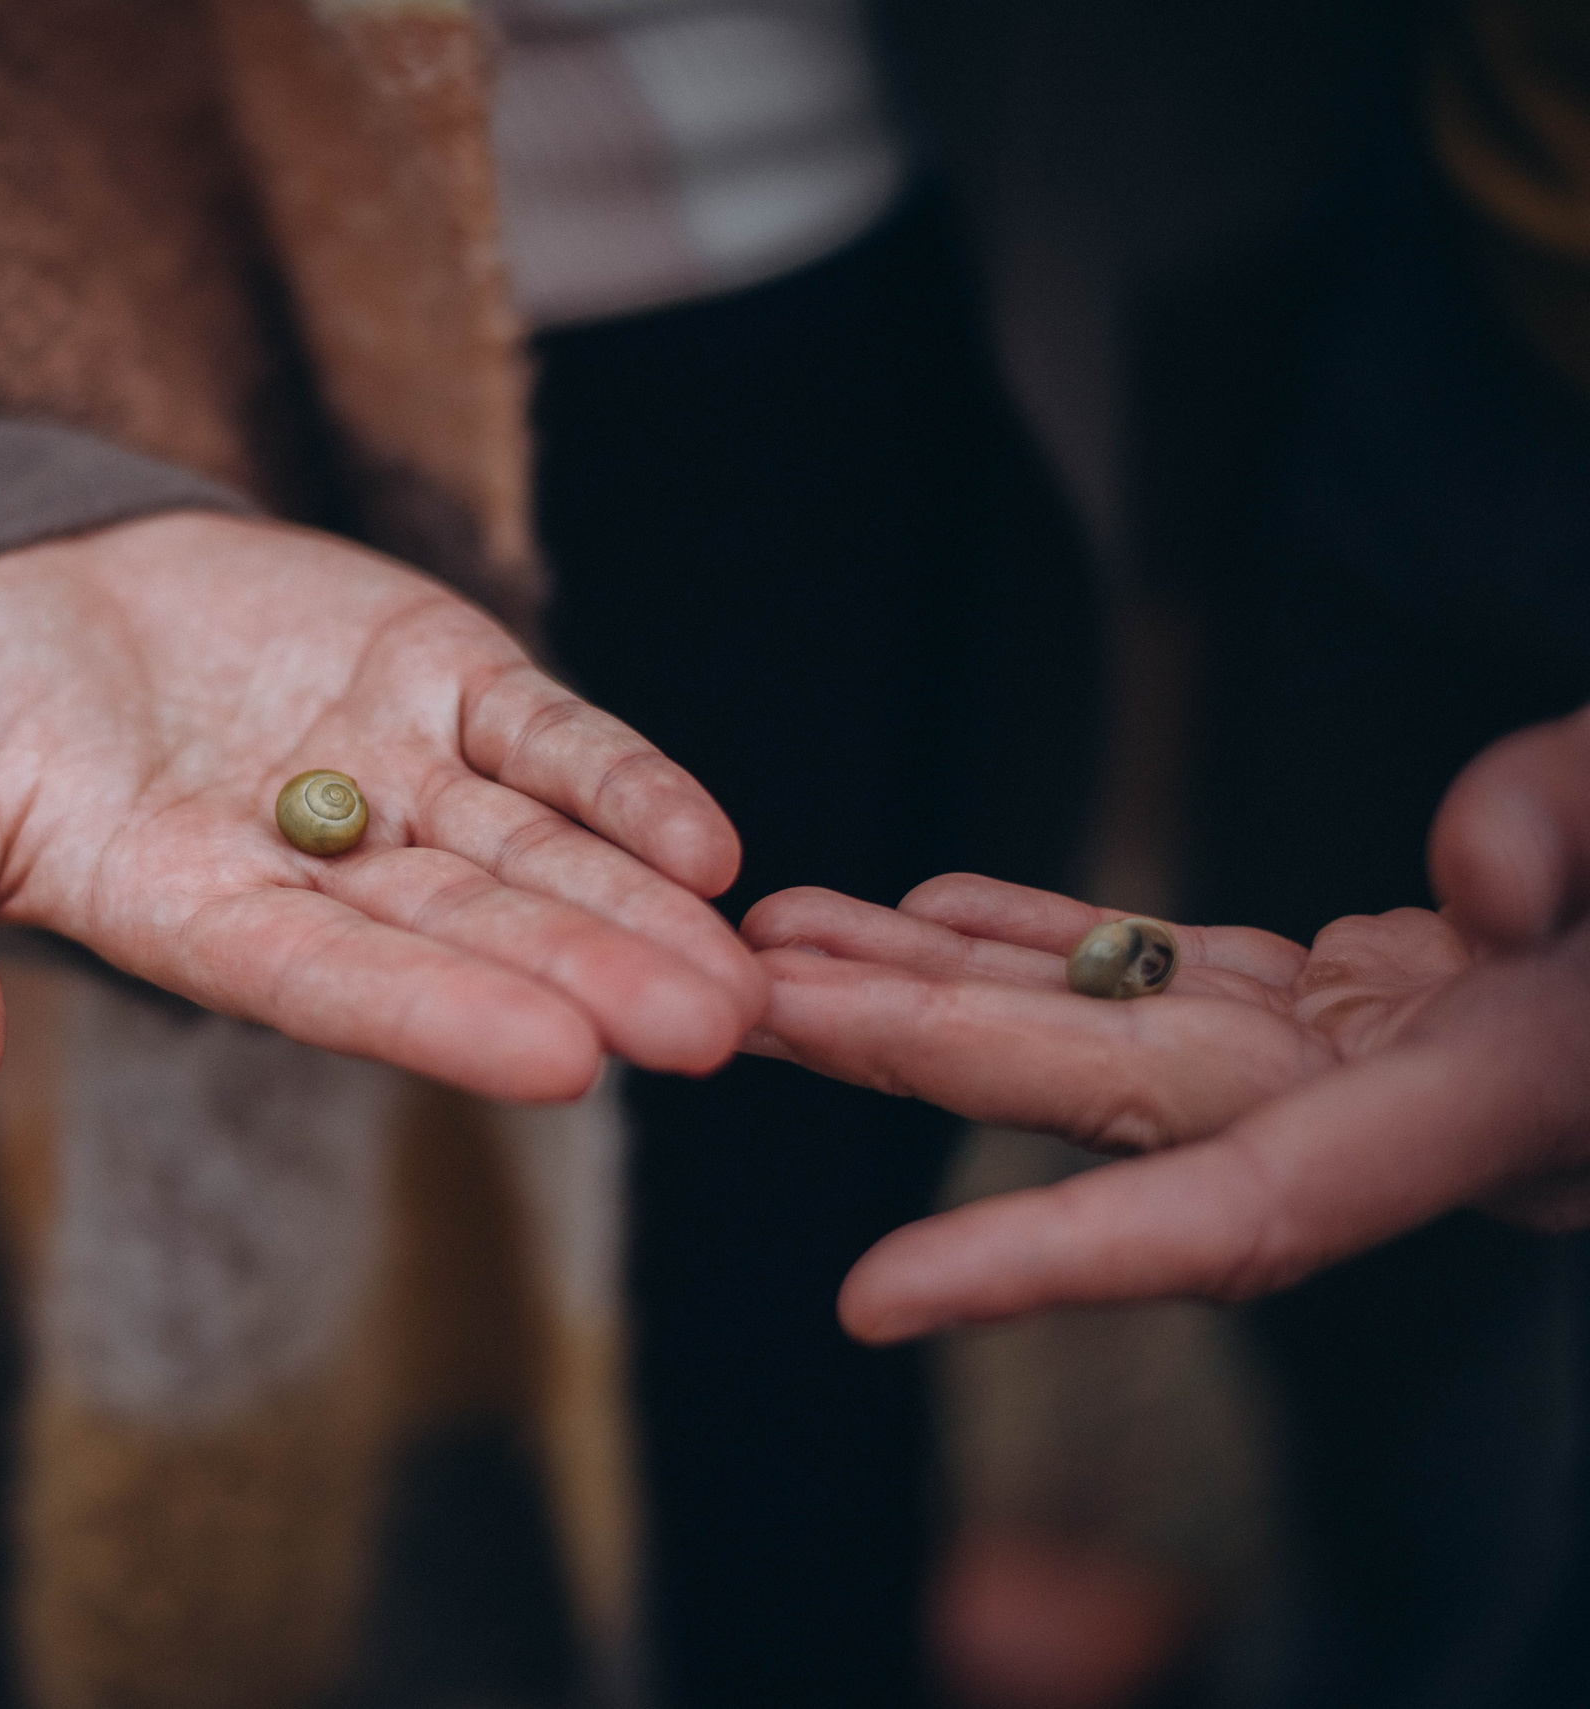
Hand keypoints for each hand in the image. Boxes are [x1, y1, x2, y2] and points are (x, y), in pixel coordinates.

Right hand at [0, 512, 762, 1110]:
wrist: (12, 579)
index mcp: (197, 915)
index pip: (332, 980)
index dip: (440, 1014)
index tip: (558, 1062)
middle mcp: (316, 865)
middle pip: (466, 928)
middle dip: (585, 974)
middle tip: (709, 1031)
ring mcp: (390, 771)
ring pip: (530, 847)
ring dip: (633, 902)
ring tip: (739, 965)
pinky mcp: (435, 676)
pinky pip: (545, 734)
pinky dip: (621, 779)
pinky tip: (705, 842)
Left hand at [738, 704, 1589, 1343]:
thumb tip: (1463, 877)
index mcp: (1500, 1106)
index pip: (1242, 1215)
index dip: (1053, 1262)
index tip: (870, 1302)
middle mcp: (1410, 1101)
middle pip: (1118, 1100)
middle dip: (916, 1057)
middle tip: (735, 1004)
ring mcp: (1380, 1045)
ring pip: (1118, 1023)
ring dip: (942, 980)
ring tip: (782, 935)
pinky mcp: (1370, 987)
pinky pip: (1177, 964)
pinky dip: (1051, 928)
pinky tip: (930, 901)